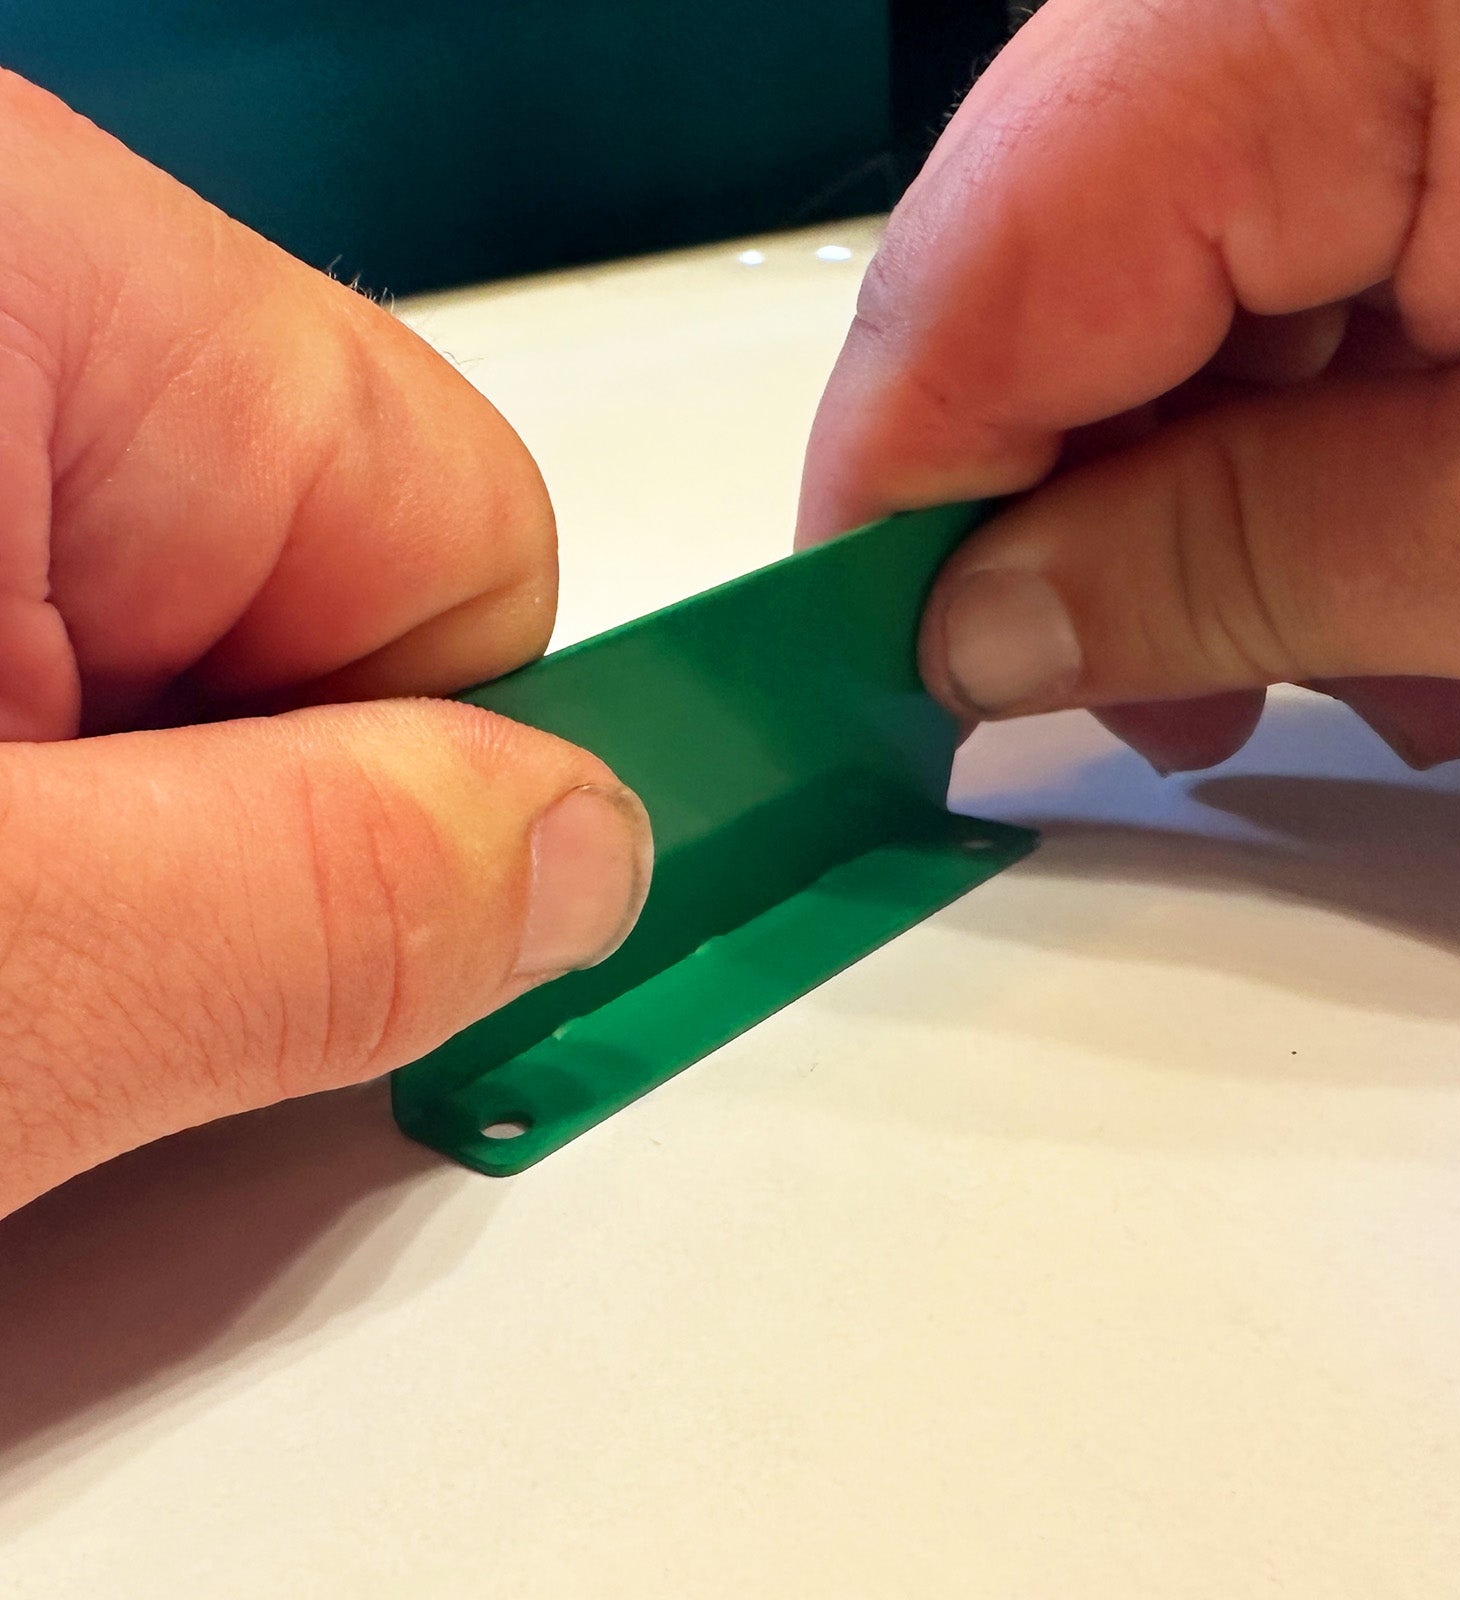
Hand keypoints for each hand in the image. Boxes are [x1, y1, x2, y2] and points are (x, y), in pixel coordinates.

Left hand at [0, 73, 649, 1216]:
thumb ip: (316, 901)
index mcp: (12, 266)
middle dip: (248, 823)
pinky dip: (6, 802)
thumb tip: (579, 856)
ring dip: (91, 837)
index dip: (455, 771)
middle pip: (310, 582)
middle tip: (73, 988)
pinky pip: (24, 638)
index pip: (463, 526)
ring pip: (149, 635)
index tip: (421, 939)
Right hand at [801, 0, 1459, 772]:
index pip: (992, 266)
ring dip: (1215, 506)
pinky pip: (1288, 252)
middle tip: (1118, 703)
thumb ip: (1243, 562)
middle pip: (1058, 273)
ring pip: (1170, 281)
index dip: (900, 501)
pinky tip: (1405, 559)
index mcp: (1345, 4)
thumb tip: (978, 635)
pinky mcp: (1446, 62)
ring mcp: (1382, 16)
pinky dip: (1318, 430)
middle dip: (1077, 529)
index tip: (878, 675)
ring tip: (1337, 666)